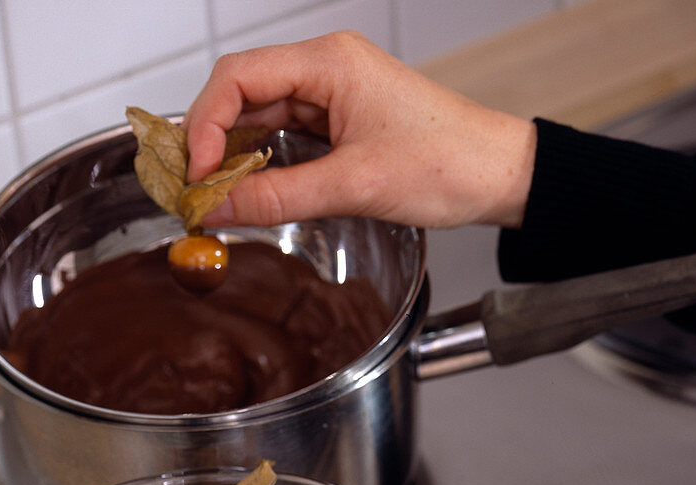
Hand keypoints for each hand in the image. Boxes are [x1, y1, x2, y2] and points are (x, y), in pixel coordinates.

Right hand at [183, 30, 535, 229]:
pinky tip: (254, 191)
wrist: (500, 175)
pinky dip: (266, 164)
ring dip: (238, 157)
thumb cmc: (449, 164)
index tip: (196, 175)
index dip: (205, 124)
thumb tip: (217, 210)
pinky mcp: (343, 122)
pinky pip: (288, 136)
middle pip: (243, 94)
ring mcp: (335, 95)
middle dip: (214, 143)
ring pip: (263, 118)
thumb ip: (278, 198)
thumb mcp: (355, 186)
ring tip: (218, 198)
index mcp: (330, 62)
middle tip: (196, 192)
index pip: (238, 77)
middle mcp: (327, 69)